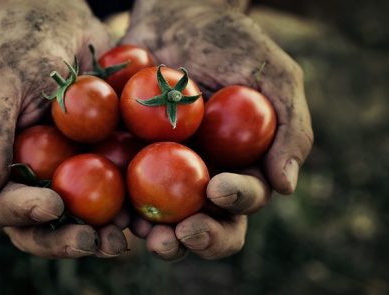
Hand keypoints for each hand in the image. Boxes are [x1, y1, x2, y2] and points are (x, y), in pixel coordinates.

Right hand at [0, 0, 126, 257]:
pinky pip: (118, 190)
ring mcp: (71, 170)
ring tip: (124, 239)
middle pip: (44, 223)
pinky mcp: (104, 159)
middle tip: (92, 242)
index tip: (51, 205)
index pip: (1, 204)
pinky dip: (132, 207)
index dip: (23, 213)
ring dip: (103, 234)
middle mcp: (33, 175)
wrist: (63, 21)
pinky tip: (148, 216)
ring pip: (84, 217)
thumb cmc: (21, 46)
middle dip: (66, 239)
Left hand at [123, 0, 312, 259]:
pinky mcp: (127, 158)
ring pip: (160, 219)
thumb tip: (285, 186)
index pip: (243, 198)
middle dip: (196, 237)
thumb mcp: (275, 77)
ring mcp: (162, 171)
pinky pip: (120, 188)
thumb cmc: (233, 43)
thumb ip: (290, 130)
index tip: (219, 188)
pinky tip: (110, 211)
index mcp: (239, 166)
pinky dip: (116, 205)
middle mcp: (201, 177)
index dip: (236, 203)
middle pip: (203, 223)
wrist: (179, 15)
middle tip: (182, 234)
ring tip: (143, 233)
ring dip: (154, 235)